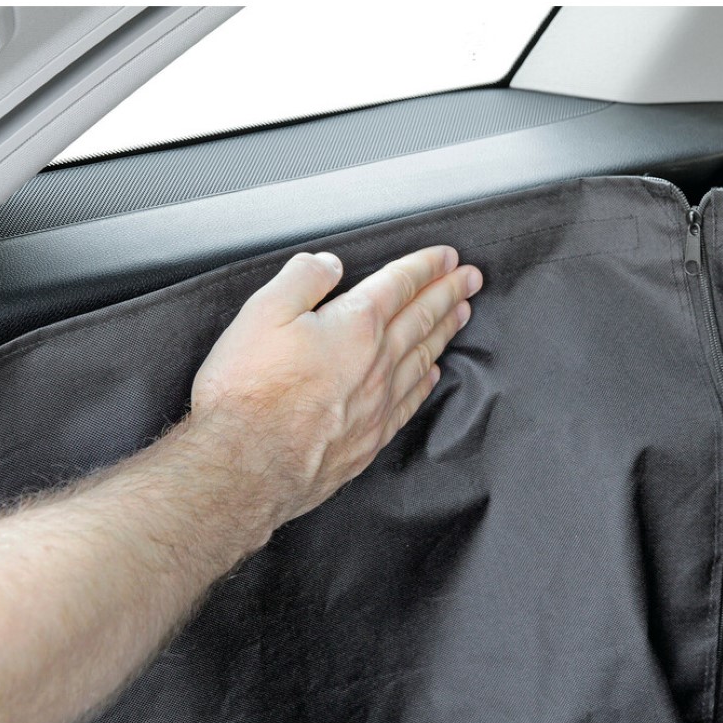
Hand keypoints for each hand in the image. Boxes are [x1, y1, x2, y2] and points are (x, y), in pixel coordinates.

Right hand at [190, 246, 482, 530]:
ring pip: (423, 356)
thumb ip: (302, 279)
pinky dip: (427, 381)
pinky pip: (410, 400)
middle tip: (473, 279)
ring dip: (445, 331)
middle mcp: (377, 363)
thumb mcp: (264, 312)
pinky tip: (433, 373)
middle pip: (423, 318)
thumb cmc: (250, 392)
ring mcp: (378, 403)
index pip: (400, 284)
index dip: (426, 266)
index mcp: (356, 326)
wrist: (249, 465)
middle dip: (450, 293)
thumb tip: (329, 265)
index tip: (448, 257)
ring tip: (462, 314)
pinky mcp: (371, 438)